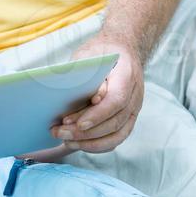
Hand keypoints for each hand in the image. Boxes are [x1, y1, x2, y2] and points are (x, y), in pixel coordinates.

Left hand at [50, 36, 144, 152]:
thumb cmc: (101, 52)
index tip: (77, 124)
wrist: (121, 51)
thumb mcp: (89, 54)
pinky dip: (97, 145)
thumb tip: (81, 96)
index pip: (117, 99)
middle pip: (114, 121)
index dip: (98, 114)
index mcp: (127, 74)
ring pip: (117, 135)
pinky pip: (115, 138)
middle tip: (60, 133)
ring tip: (65, 141)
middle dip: (86, 132)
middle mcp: (135, 95)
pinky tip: (77, 143)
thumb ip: (84, 72)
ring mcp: (134, 109)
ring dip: (90, 143)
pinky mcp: (128, 119)